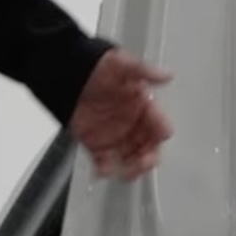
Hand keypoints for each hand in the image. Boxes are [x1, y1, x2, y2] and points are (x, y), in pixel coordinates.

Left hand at [69, 49, 172, 179]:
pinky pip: (105, 162)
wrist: (68, 73)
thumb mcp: (122, 64)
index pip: (160, 126)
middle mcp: (133, 124)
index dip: (160, 133)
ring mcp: (116, 136)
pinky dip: (106, 170)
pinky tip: (103, 170)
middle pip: (150, 149)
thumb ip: (145, 72)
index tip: (155, 139)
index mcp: (144, 107)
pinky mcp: (97, 145)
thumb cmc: (97, 66)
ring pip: (131, 160)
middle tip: (141, 164)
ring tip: (124, 172)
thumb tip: (167, 75)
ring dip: (131, 169)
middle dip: (148, 160)